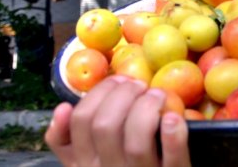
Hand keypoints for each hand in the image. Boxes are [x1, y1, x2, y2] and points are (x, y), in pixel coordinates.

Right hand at [44, 75, 191, 166]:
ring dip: (147, 109)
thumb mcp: (85, 163)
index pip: (81, 121)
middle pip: (105, 126)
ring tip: (158, 95)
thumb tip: (63, 108)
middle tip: (140, 85)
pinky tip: (173, 118)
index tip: (120, 79)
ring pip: (135, 142)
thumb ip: (67, 141)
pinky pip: (172, 160)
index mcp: (85, 165)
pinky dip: (173, 136)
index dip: (101, 92)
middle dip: (124, 95)